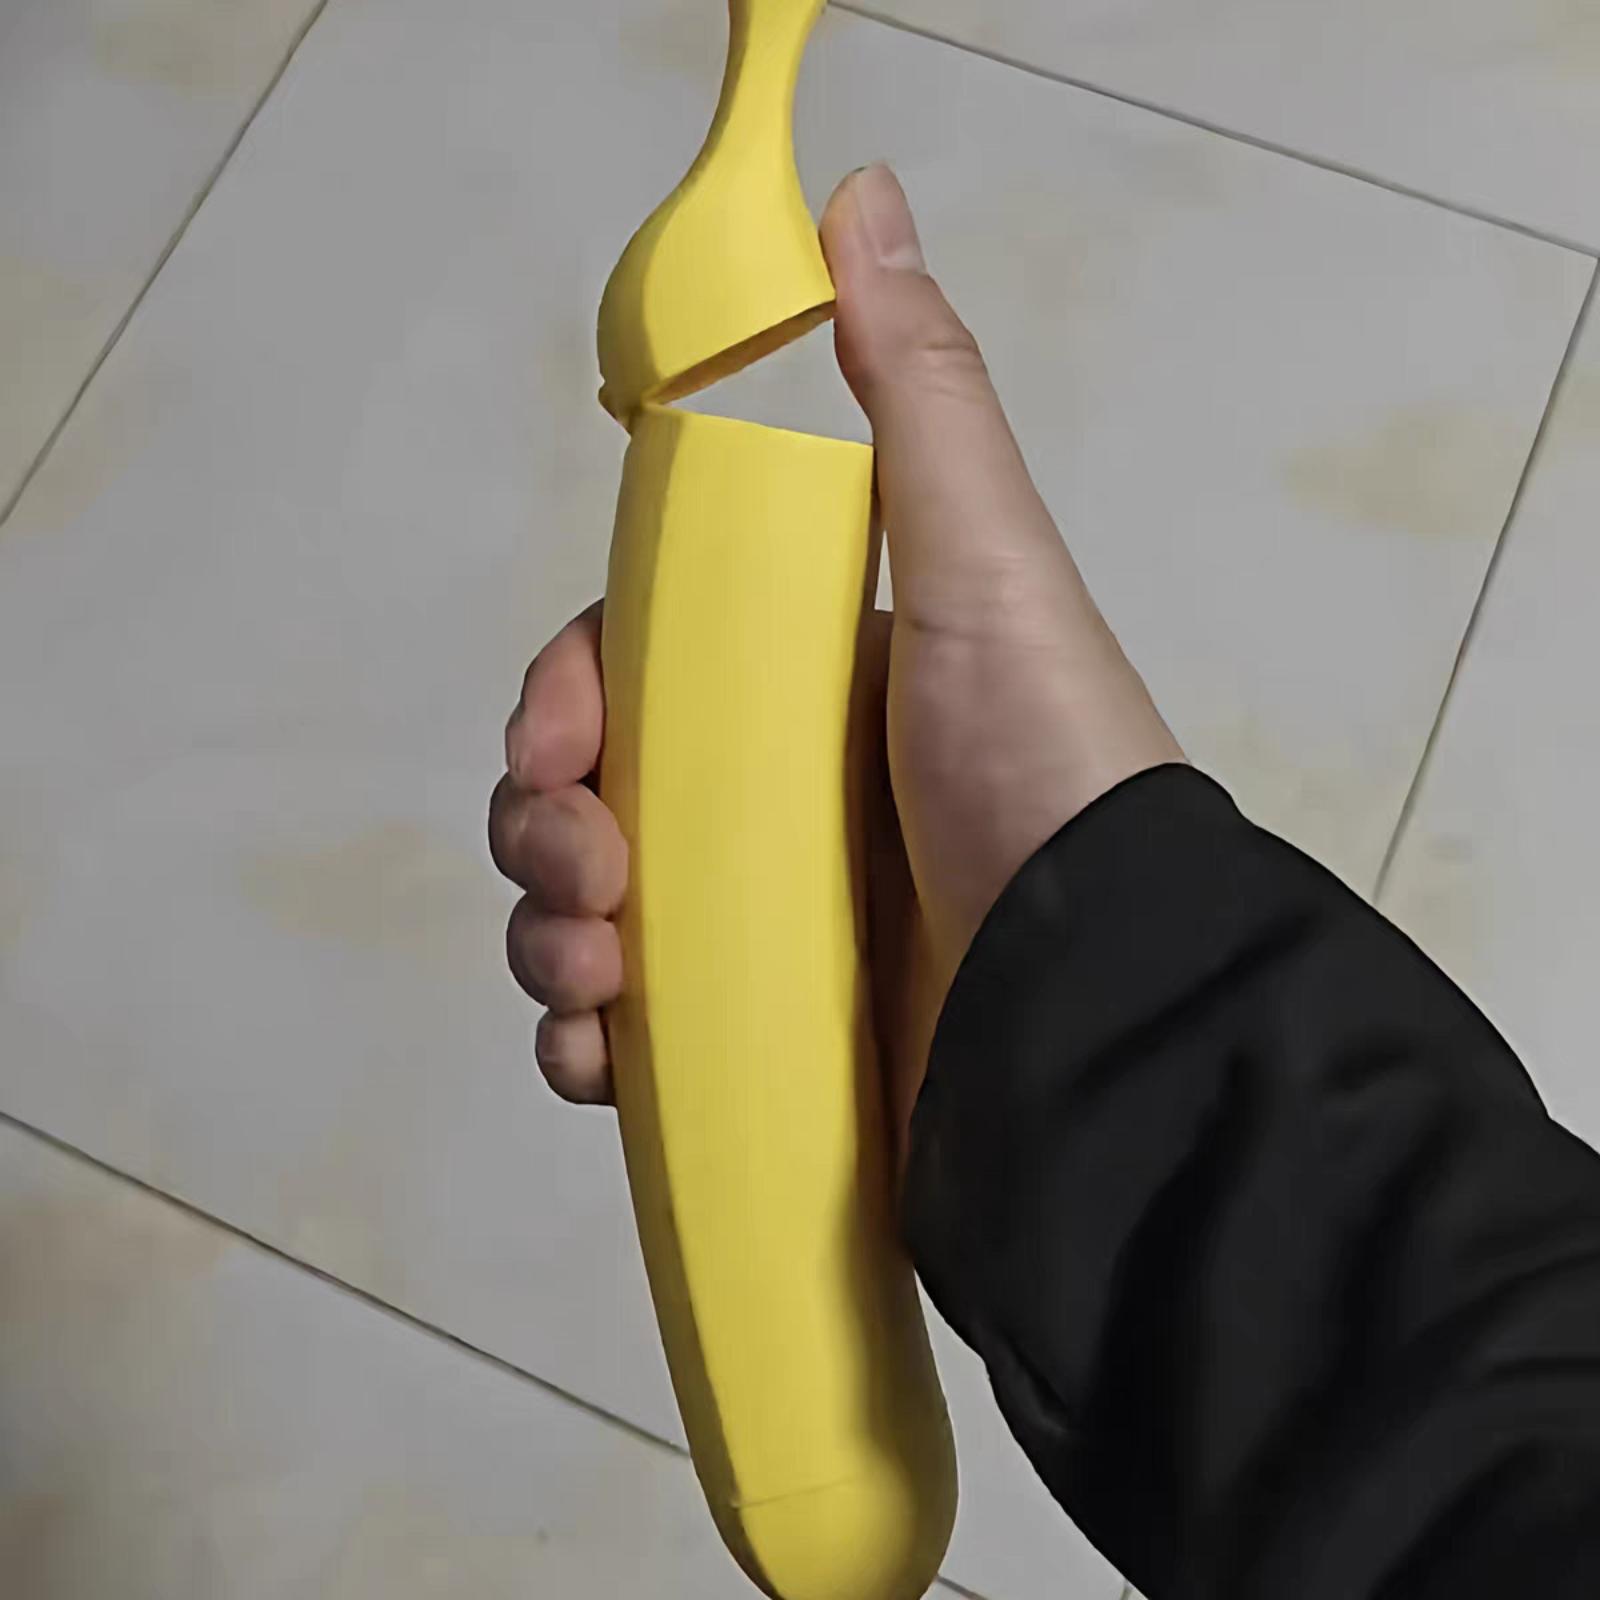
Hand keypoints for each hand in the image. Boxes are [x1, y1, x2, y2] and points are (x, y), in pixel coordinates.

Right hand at [490, 165, 1181, 1156]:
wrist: (1107, 991)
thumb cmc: (1040, 763)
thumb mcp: (984, 564)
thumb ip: (914, 394)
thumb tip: (857, 199)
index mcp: (800, 687)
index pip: (627, 674)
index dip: (565, 702)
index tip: (561, 747)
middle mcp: (770, 796)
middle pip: (581, 797)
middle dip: (540, 834)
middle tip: (593, 882)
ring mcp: (758, 920)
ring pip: (580, 915)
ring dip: (545, 942)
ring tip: (601, 987)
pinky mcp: (758, 1032)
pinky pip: (622, 1032)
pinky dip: (583, 1044)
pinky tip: (603, 1057)